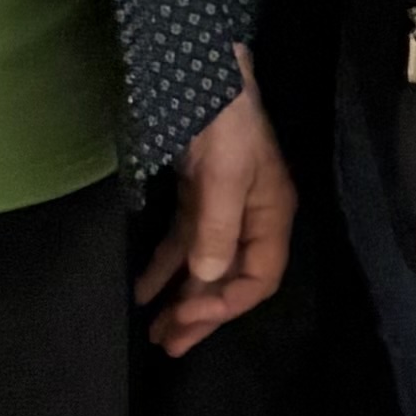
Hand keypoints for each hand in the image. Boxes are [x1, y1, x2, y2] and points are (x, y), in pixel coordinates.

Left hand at [133, 73, 291, 350]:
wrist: (205, 70)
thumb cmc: (224, 122)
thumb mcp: (223, 175)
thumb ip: (215, 229)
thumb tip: (203, 279)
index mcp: (271, 215)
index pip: (258, 278)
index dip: (225, 304)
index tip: (188, 318)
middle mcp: (252, 218)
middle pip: (231, 279)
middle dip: (201, 313)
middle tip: (168, 345)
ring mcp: (225, 208)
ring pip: (205, 267)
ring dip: (181, 298)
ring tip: (155, 330)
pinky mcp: (200, 197)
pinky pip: (184, 244)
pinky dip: (165, 268)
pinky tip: (143, 288)